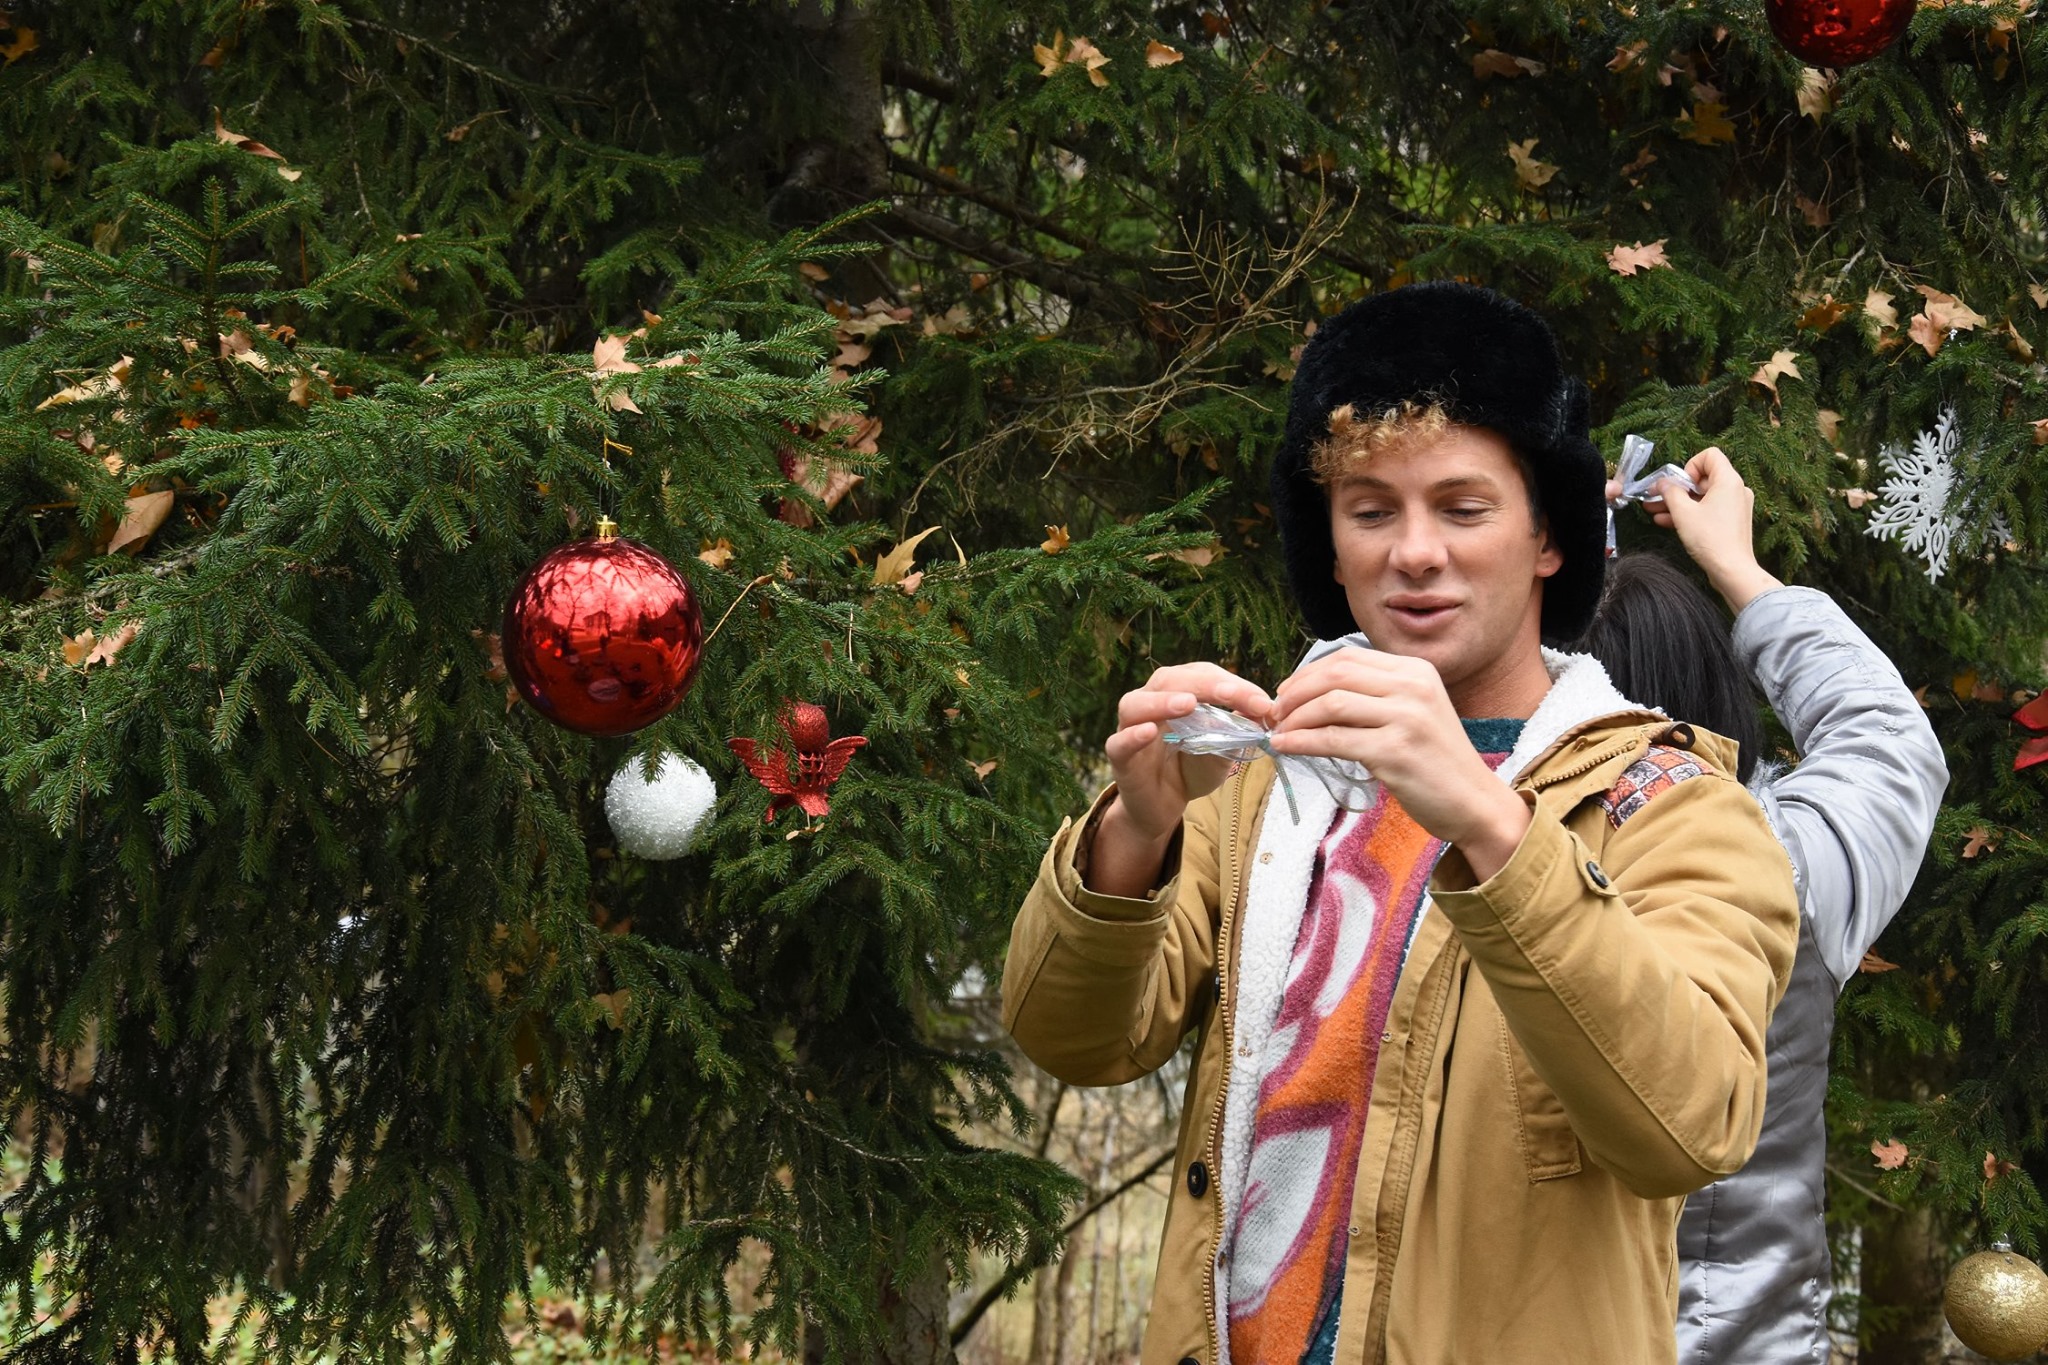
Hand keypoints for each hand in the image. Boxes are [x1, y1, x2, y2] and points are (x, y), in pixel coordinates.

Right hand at [1086, 663, 1273, 897]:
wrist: (1165, 807)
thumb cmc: (1192, 770)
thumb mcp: (1223, 751)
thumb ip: (1236, 732)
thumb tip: (1261, 712)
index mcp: (1176, 694)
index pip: (1202, 676)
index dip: (1232, 684)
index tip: (1263, 703)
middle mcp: (1150, 703)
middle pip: (1169, 680)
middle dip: (1205, 685)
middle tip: (1233, 695)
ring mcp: (1130, 728)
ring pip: (1136, 704)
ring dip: (1163, 701)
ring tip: (1187, 703)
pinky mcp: (1120, 758)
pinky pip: (1119, 743)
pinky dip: (1133, 736)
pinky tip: (1149, 732)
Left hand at [1267, 650, 1531, 880]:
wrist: (1475, 802)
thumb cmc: (1436, 762)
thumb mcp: (1413, 712)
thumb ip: (1375, 696)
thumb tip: (1313, 693)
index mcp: (1416, 670)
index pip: (1347, 658)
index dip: (1307, 673)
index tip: (1286, 693)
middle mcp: (1413, 687)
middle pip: (1335, 675)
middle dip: (1295, 692)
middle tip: (1275, 712)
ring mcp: (1407, 718)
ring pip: (1331, 704)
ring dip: (1295, 717)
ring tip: (1279, 731)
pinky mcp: (1396, 752)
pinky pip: (1334, 740)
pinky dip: (1302, 742)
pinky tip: (1286, 747)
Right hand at [1643, 447, 1782, 612]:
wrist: (1732, 570)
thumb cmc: (1710, 539)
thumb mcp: (1683, 512)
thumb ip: (1670, 492)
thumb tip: (1662, 483)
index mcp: (1728, 480)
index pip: (1709, 455)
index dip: (1690, 466)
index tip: (1680, 485)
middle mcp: (1736, 489)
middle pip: (1703, 478)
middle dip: (1677, 488)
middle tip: (1656, 498)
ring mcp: (1735, 506)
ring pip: (1703, 496)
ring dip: (1679, 503)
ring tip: (1654, 511)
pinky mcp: (1732, 521)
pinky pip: (1708, 510)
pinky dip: (1690, 513)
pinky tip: (1667, 522)